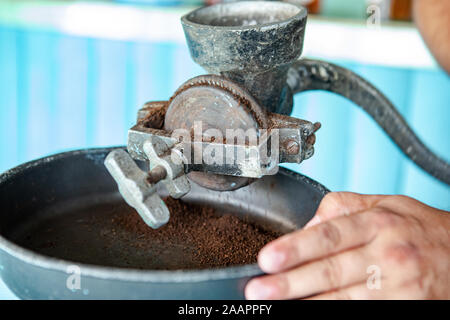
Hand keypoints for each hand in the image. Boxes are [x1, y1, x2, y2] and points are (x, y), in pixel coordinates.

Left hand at [245, 192, 449, 298]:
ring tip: (276, 306)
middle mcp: (388, 254)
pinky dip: (334, 313)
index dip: (296, 248)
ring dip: (307, 304)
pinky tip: (313, 310)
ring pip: (343, 299)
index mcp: (378, 223)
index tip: (268, 259)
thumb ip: (342, 207)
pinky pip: (363, 313)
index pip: (329, 236)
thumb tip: (307, 224)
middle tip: (258, 290)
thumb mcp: (385, 204)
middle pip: (330, 271)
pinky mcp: (406, 308)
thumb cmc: (420, 228)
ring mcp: (398, 286)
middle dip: (290, 283)